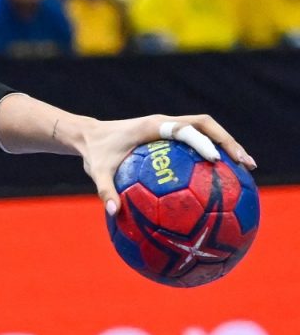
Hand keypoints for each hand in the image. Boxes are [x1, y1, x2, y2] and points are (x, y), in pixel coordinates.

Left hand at [76, 114, 256, 215]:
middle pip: (206, 125)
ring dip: (228, 145)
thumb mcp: (98, 171)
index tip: (217, 160)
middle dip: (228, 142)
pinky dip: (215, 152)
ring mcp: (170, 126)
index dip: (202, 143)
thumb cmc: (95, 152)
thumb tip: (114, 212)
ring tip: (247, 169)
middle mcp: (165, 122)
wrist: (89, 135)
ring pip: (207, 130)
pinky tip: (226, 176)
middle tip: (246, 164)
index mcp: (152, 126)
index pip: (184, 130)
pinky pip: (198, 140)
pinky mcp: (171, 134)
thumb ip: (105, 190)